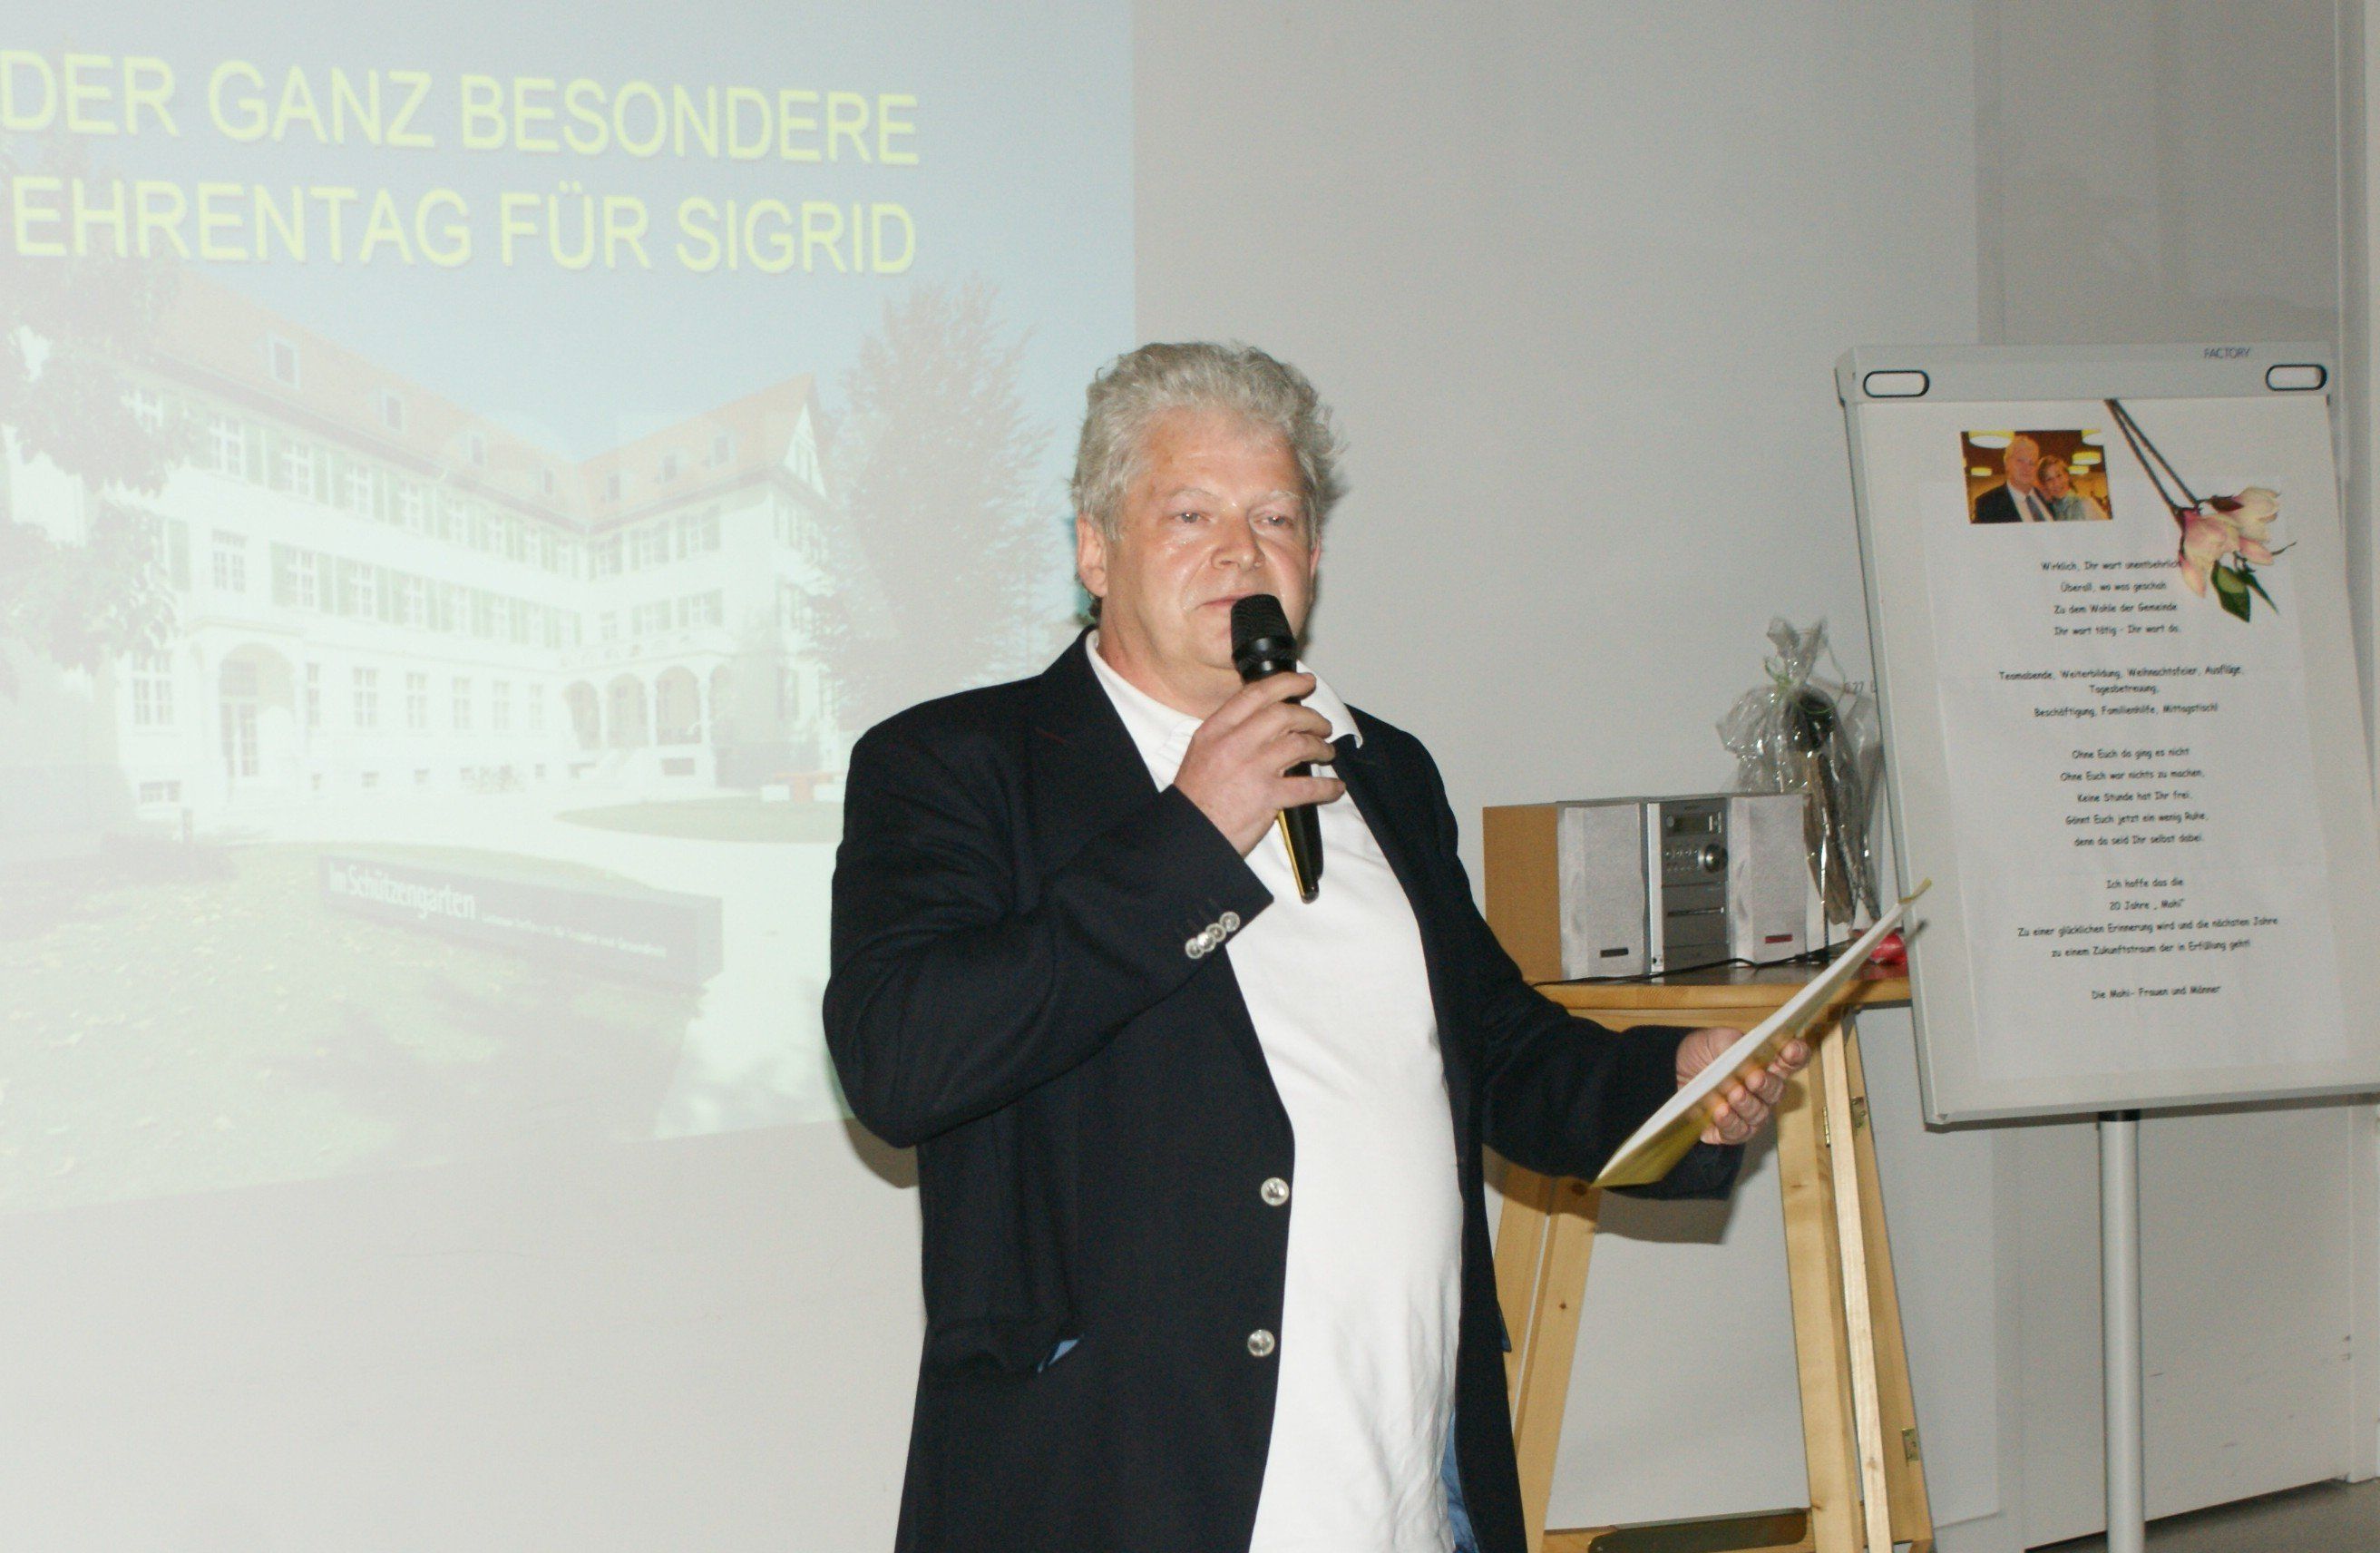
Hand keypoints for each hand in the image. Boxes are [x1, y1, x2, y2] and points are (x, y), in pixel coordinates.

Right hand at [1174, 672, 1345, 855]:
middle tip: (1322, 724)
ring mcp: (1253, 769)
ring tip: (1327, 752)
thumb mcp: (1203, 750)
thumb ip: (1230, 731)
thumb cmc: (1196, 796)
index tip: (1304, 682)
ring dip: (1321, 747)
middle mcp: (1235, 743)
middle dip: (1311, 717)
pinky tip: (1334, 787)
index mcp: (1217, 729)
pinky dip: (1327, 786)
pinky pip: (1308, 786)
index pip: (1256, 694)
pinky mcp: (1268, 797)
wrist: (1191, 831)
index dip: (1287, 682)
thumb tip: (1263, 718)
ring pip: (1300, 744)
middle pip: (1285, 715)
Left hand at [1674, 1027, 1811, 1145]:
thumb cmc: (1701, 1055)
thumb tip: (1747, 1052)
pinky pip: (1738, 1132)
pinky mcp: (1732, 1130)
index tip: (1789, 1049)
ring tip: (1733, 1095)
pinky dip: (1730, 1123)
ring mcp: (1749, 1111)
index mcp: (1766, 1062)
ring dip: (1747, 1105)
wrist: (1672, 1072)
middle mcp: (1763, 1090)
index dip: (1796, 1055)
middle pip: (1777, 1091)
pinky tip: (1720, 1113)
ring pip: (1759, 1114)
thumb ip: (1733, 1043)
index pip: (1792, 1060)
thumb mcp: (1715, 1040)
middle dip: (1767, 1085)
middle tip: (1754, 1078)